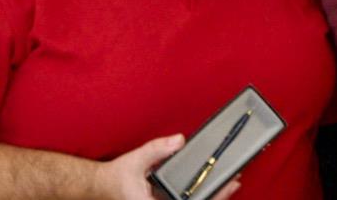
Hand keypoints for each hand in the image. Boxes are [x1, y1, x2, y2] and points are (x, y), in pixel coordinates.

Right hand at [92, 134, 240, 199]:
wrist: (101, 185)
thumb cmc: (116, 178)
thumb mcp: (135, 161)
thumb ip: (156, 150)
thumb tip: (179, 141)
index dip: (212, 197)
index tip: (228, 186)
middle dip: (217, 195)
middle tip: (235, 180)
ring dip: (212, 195)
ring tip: (231, 182)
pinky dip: (202, 193)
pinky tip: (214, 185)